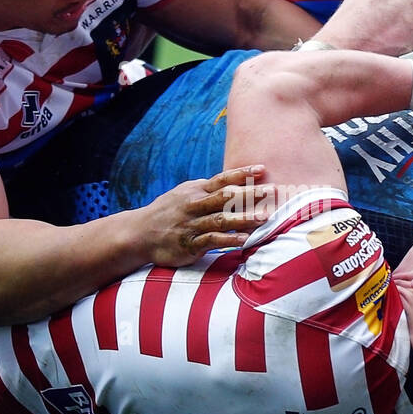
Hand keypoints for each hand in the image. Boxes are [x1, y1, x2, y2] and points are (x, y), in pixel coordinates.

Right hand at [138, 165, 268, 266]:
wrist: (139, 233)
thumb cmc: (169, 212)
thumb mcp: (185, 194)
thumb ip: (208, 190)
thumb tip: (234, 184)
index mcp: (195, 190)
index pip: (222, 179)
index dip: (243, 174)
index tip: (263, 169)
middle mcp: (195, 205)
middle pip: (226, 197)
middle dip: (250, 193)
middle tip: (272, 191)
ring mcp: (192, 224)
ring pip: (221, 219)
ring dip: (244, 218)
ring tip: (264, 217)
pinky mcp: (189, 244)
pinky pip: (211, 240)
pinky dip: (228, 239)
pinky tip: (244, 240)